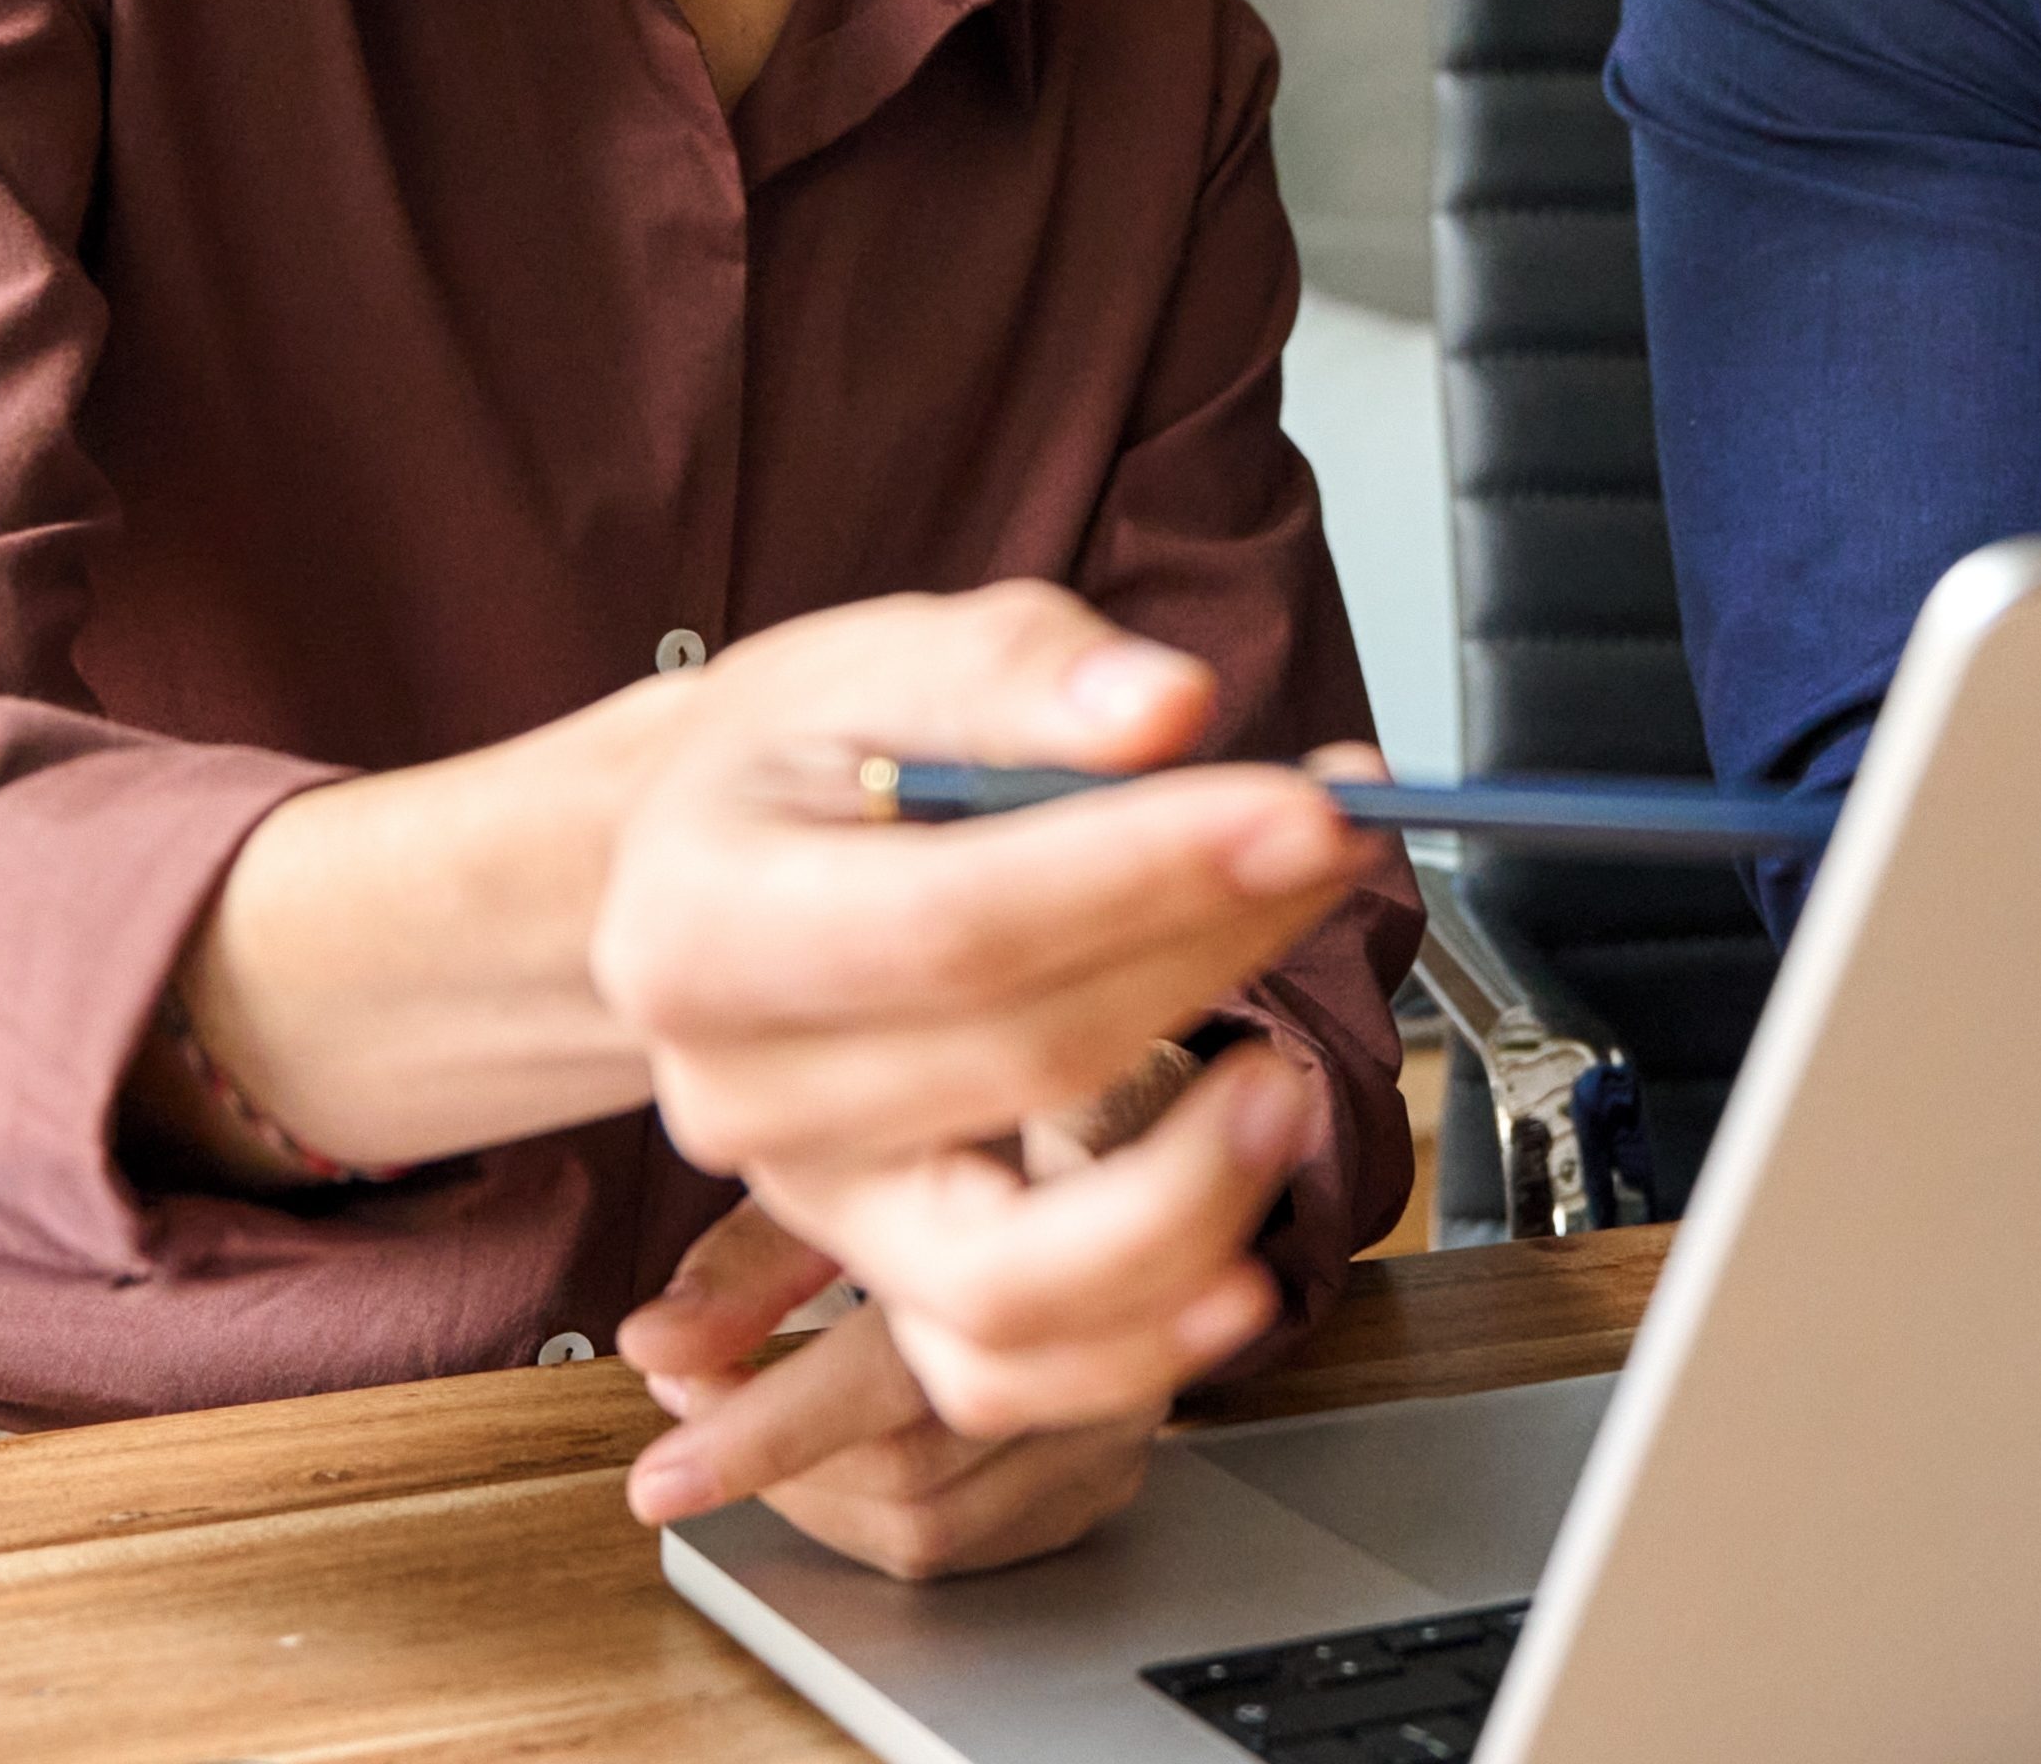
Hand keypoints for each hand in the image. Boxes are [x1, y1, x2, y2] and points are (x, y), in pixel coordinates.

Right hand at [590, 589, 1378, 1457]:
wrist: (717, 872)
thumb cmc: (807, 768)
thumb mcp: (882, 664)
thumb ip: (1020, 675)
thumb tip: (1163, 708)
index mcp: (701, 923)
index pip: (956, 923)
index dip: (1146, 876)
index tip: (1301, 812)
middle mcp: (739, 1092)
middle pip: (1018, 1065)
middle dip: (1216, 960)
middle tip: (1339, 862)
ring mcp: (817, 1206)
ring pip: (1006, 1282)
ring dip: (1188, 1198)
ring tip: (1291, 1084)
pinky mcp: (889, 1277)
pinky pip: (1008, 1376)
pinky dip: (1137, 1350)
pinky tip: (1242, 1266)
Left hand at [616, 1047, 1264, 1571]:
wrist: (1131, 1136)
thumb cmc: (979, 1129)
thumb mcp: (861, 1153)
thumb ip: (761, 1256)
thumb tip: (659, 1347)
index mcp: (1056, 1225)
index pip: (900, 1368)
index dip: (768, 1430)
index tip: (658, 1477)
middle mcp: (1121, 1332)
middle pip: (912, 1466)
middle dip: (768, 1455)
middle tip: (687, 1393)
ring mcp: (1127, 1413)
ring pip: (929, 1525)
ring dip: (805, 1492)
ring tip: (740, 1407)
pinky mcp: (1114, 1472)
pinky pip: (966, 1551)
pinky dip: (867, 1517)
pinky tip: (826, 1454)